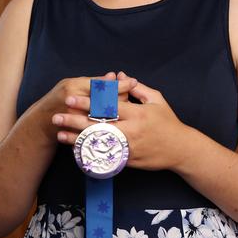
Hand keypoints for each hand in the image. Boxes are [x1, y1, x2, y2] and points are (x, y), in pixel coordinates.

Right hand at [37, 72, 133, 141]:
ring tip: (128, 109)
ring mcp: (77, 121)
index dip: (119, 84)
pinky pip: (100, 131)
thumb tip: (113, 76)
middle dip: (122, 98)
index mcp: (74, 89)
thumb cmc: (59, 99)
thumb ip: (93, 81)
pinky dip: (111, 127)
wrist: (44, 122)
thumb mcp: (73, 84)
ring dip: (118, 113)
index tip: (133, 82)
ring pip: (106, 117)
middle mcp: (75, 105)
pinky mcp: (79, 134)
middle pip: (106, 102)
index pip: (102, 85)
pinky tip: (120, 124)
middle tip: (132, 95)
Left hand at [52, 71, 188, 170]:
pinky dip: (89, 153)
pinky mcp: (128, 161)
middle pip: (98, 126)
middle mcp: (131, 131)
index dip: (87, 102)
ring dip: (77, 139)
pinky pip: (105, 157)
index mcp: (137, 114)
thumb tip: (120, 76)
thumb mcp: (157, 99)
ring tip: (60, 134)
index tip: (70, 98)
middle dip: (75, 121)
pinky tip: (75, 150)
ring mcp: (128, 148)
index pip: (107, 107)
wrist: (181, 150)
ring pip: (98, 143)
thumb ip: (137, 88)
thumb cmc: (168, 121)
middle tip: (56, 116)